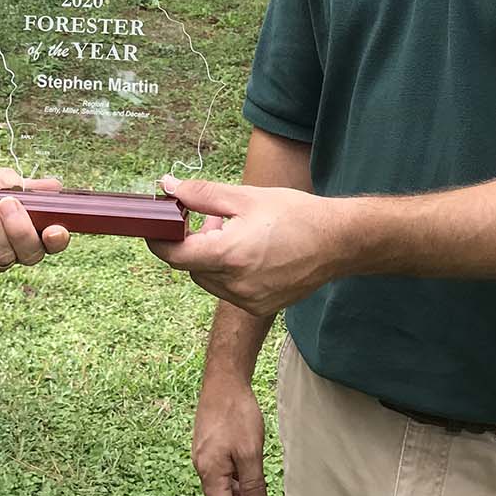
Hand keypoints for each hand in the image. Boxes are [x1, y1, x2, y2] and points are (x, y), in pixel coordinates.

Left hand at [0, 169, 70, 274]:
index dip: (57, 240)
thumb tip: (55, 186)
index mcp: (27, 230)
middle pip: (31, 253)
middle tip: (6, 202)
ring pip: (4, 254)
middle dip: (21, 227)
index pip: (51, 243)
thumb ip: (25, 185)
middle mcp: (13, 250)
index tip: (54, 229)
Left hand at [147, 176, 345, 315]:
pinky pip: (230, 290)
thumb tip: (168, 188)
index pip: (175, 255)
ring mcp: (249, 300)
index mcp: (229, 255)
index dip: (159, 239)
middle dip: (193, 242)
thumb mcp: (244, 197)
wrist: (337, 242)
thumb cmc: (293, 214)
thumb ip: (201, 194)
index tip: (157, 225)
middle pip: (191, 266)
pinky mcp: (260, 307)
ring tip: (233, 231)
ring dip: (211, 257)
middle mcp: (237, 284)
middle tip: (212, 218)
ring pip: (209, 279)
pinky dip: (229, 272)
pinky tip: (249, 252)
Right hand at [192, 373, 269, 495]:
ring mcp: (204, 455)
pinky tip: (250, 480)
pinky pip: (221, 472)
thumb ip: (254, 485)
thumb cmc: (236, 414)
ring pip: (221, 486)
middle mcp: (202, 465)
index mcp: (209, 471)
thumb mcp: (250, 452)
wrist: (223, 381)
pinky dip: (236, 482)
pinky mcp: (209, 445)